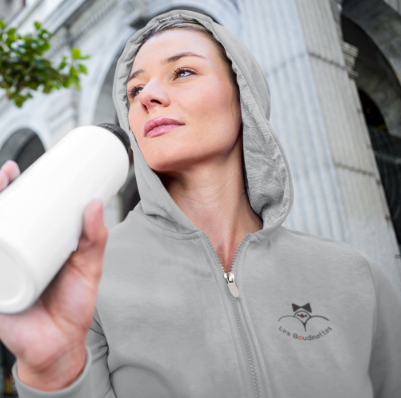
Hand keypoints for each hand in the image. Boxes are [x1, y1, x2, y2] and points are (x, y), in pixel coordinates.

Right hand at [0, 160, 107, 390]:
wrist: (62, 344)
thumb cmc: (73, 304)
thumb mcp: (88, 266)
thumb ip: (95, 237)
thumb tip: (96, 203)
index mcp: (33, 248)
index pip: (16, 213)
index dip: (9, 190)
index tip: (14, 169)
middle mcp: (11, 256)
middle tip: (6, 175)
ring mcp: (0, 272)